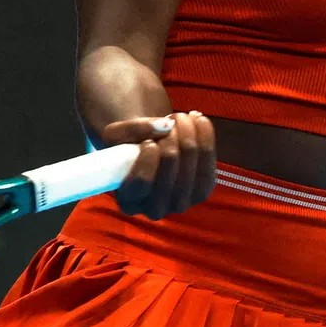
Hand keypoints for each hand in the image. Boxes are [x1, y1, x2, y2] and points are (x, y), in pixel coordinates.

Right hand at [101, 112, 216, 218]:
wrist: (149, 150)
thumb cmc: (127, 146)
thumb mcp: (116, 134)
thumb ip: (134, 129)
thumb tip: (166, 125)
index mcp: (129, 202)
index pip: (141, 182)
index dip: (147, 158)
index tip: (148, 142)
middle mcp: (155, 210)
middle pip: (171, 165)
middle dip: (170, 135)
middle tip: (168, 119)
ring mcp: (181, 203)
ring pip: (191, 159)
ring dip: (187, 131)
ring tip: (180, 117)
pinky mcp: (202, 191)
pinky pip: (209, 159)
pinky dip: (205, 134)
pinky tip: (197, 120)